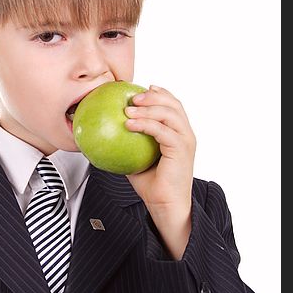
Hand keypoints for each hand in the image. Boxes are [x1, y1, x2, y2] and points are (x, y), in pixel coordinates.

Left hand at [124, 85, 195, 258]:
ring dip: (148, 107)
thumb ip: (129, 143)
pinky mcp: (181, 150)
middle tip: (134, 96)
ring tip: (129, 108)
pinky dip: (146, 124)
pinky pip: (162, 131)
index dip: (161, 93)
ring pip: (169, 114)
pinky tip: (129, 124)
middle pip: (174, 105)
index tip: (144, 88)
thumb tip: (106, 131)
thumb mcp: (137, 158)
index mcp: (179, 134)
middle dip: (154, 96)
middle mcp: (186, 135)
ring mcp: (185, 141)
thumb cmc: (153, 185)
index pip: (174, 106)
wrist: (165, 205)